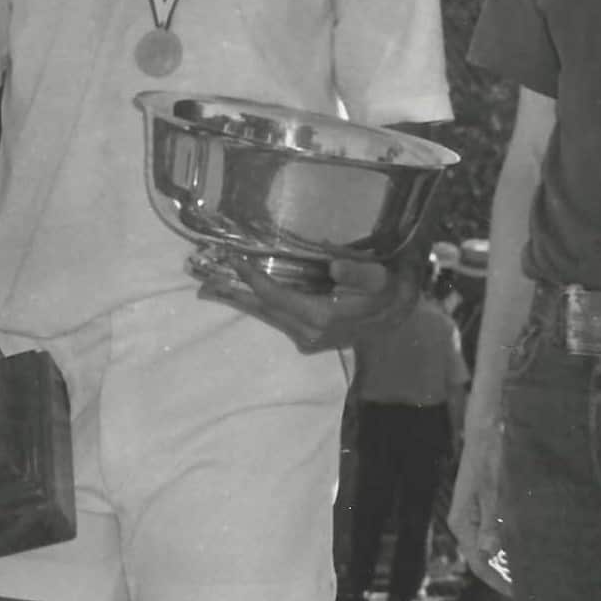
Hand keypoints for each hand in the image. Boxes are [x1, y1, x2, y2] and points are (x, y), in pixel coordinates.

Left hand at [191, 251, 408, 352]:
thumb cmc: (389, 294)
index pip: (275, 295)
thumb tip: (334, 267)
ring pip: (265, 317)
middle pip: (261, 309)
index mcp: (321, 316)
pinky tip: (241, 296)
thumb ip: (360, 272)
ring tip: (210, 287)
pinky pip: (275, 320)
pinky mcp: (306, 341)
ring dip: (239, 301)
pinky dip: (257, 306)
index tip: (232, 259)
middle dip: (232, 294)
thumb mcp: (382, 278)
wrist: (399, 324)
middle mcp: (307, 332)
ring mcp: (305, 340)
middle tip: (200, 280)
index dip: (251, 277)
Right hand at [446, 418, 513, 598]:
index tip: (519, 596)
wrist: (486, 431)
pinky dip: (508, 547)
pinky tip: (525, 553)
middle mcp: (464, 524)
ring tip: (532, 576)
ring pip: (489, 550)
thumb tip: (488, 553)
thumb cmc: (490, 457)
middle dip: (504, 577)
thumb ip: (491, 524)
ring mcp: (472, 517)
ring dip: (507, 563)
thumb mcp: (495, 491)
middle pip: (483, 560)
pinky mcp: (482, 509)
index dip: (499, 583)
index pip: (479, 564)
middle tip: (531, 591)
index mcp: (462, 523)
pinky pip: (493, 537)